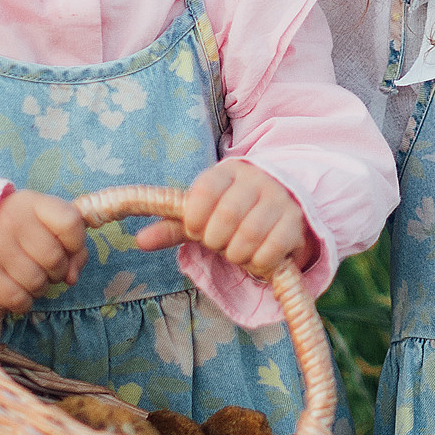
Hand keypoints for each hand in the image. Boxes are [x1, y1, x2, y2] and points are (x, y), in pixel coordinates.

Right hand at [0, 189, 86, 312]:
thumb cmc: (17, 228)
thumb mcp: (45, 221)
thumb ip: (72, 243)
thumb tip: (72, 278)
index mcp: (31, 203)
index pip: (69, 223)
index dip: (76, 243)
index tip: (68, 248)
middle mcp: (10, 221)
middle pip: (54, 258)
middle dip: (57, 271)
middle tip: (47, 268)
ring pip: (37, 282)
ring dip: (40, 287)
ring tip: (32, 278)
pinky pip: (17, 299)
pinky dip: (24, 301)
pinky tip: (19, 291)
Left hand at [133, 158, 315, 279]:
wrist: (282, 206)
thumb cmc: (233, 213)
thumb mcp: (202, 216)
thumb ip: (172, 227)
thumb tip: (138, 242)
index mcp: (227, 172)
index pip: (205, 190)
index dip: (195, 218)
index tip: (196, 229)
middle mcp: (256, 180)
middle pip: (226, 216)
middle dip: (216, 240)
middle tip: (220, 243)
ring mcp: (279, 199)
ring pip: (249, 235)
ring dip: (237, 254)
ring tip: (238, 252)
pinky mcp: (295, 222)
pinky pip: (272, 249)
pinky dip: (259, 263)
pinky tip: (257, 258)